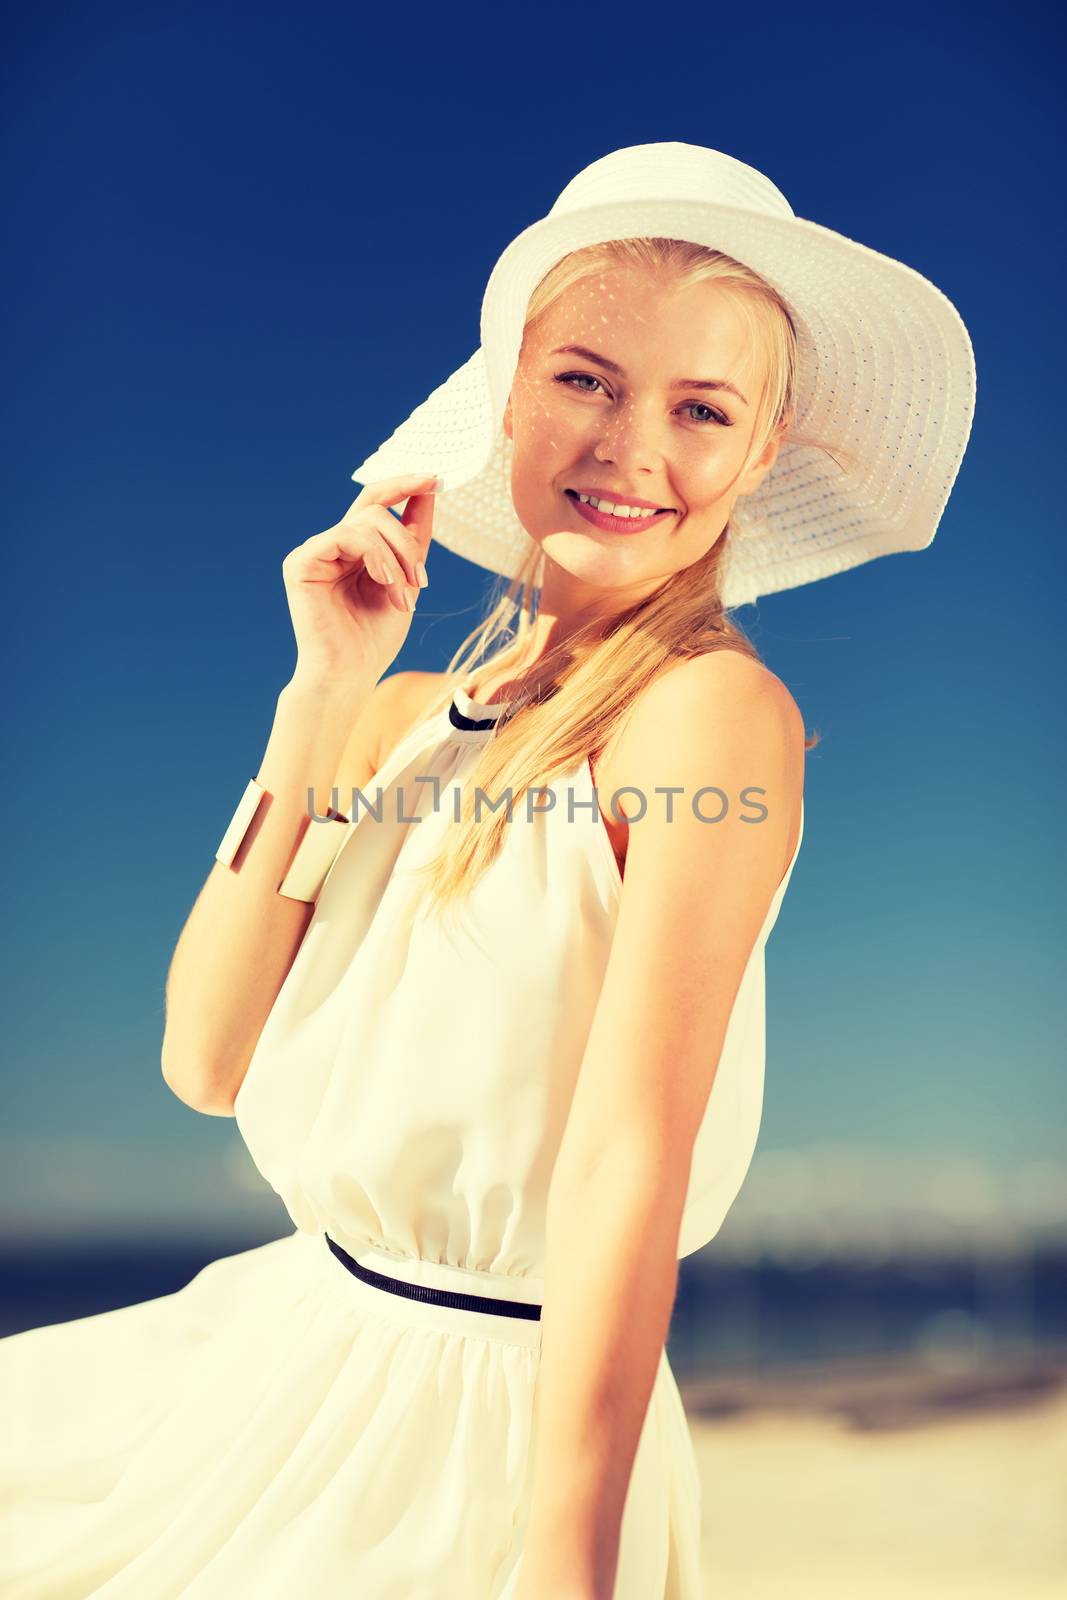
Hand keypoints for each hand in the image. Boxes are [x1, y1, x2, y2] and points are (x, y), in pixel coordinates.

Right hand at [280, 472, 437, 685]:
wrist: (349, 675)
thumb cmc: (374, 638)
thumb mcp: (406, 580)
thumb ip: (413, 537)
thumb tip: (429, 487)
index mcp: (352, 550)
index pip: (375, 502)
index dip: (404, 485)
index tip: (436, 478)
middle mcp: (330, 546)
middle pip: (374, 508)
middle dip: (406, 539)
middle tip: (422, 578)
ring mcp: (313, 552)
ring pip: (366, 521)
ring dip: (396, 556)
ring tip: (405, 593)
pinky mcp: (301, 562)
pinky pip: (346, 535)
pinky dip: (376, 557)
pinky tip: (386, 584)